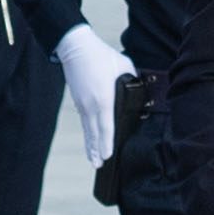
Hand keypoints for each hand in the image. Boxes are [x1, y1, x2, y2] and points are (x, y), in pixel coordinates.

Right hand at [57, 22, 132, 169]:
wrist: (76, 48)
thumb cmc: (102, 56)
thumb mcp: (124, 66)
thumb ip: (131, 81)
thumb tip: (137, 92)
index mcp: (103, 99)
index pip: (106, 127)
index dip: (107, 144)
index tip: (108, 157)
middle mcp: (91, 105)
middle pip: (94, 134)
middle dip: (97, 151)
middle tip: (99, 166)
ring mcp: (82, 104)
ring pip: (87, 130)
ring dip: (90, 145)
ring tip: (93, 160)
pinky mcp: (78, 100)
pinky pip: (84, 122)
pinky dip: (87, 133)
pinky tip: (89, 140)